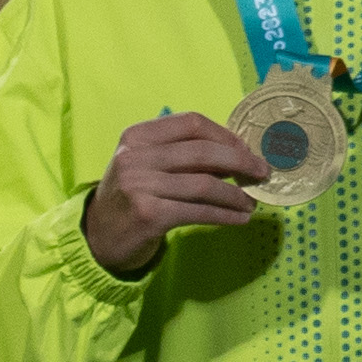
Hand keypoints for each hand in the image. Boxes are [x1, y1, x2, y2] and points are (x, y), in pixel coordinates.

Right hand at [78, 112, 272, 278]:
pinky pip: (199, 212)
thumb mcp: (145, 165)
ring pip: (205, 184)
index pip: (191, 123)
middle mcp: (135, 157)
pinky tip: (239, 219)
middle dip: (240, 161)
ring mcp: (140, 186)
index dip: (225, 135)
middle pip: (202, 152)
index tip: (246, 148)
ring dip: (236, 195)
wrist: (98, 237)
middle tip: (262, 173)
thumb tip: (236, 154)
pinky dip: (225, 215)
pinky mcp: (148, 215)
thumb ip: (180, 154)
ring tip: (251, 202)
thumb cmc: (131, 197)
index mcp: (137, 136)